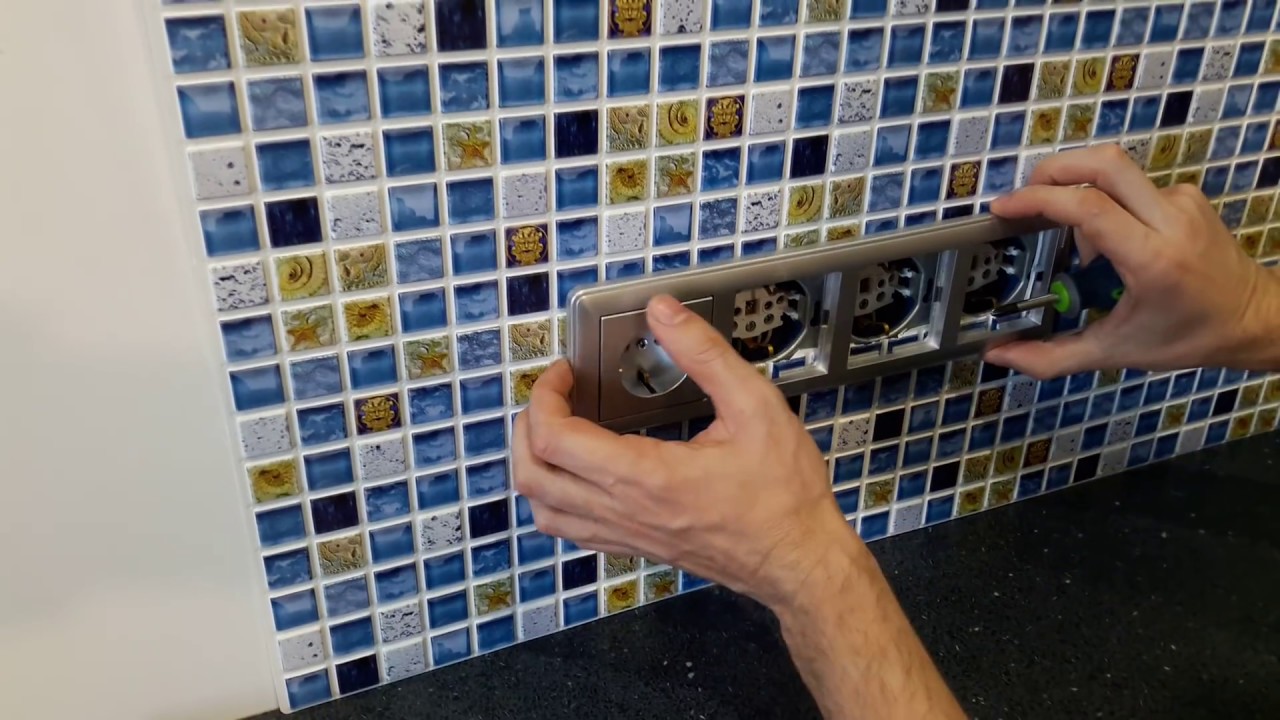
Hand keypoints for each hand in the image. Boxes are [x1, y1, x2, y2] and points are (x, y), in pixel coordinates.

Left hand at [512, 295, 860, 609]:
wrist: (798, 559)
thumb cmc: (783, 492)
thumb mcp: (755, 406)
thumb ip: (705, 354)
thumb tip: (663, 312)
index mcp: (646, 476)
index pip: (554, 439)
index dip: (545, 396)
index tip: (566, 372)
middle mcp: (624, 510)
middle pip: (532, 475)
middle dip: (528, 425)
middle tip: (554, 395)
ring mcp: (626, 533)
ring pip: (542, 509)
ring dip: (533, 464)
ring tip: (555, 428)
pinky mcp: (635, 545)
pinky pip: (569, 530)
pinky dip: (553, 497)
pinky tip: (577, 471)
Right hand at [987, 144, 1279, 378]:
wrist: (1256, 319)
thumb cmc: (1191, 336)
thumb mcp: (1117, 351)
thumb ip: (1052, 358)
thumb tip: (1000, 355)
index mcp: (1152, 259)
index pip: (1088, 207)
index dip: (1038, 199)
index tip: (1005, 208)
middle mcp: (1171, 219)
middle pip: (1104, 163)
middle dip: (1054, 169)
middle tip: (1025, 195)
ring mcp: (1182, 200)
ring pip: (1114, 171)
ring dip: (1078, 190)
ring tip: (1070, 234)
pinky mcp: (1186, 195)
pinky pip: (1131, 186)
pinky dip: (1104, 203)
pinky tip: (1105, 240)